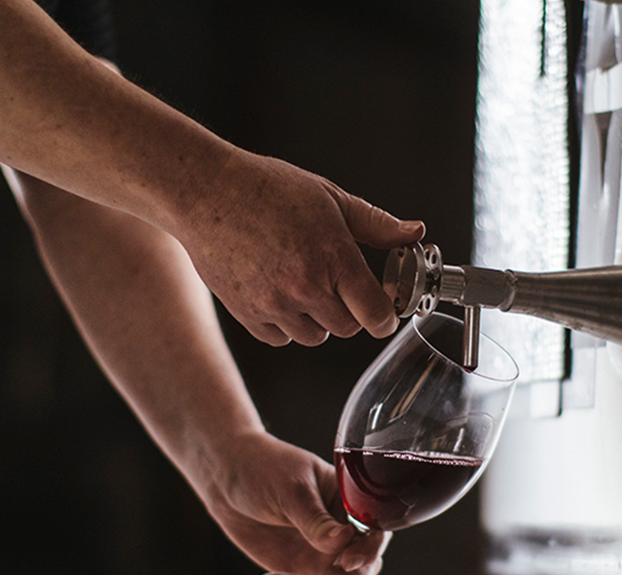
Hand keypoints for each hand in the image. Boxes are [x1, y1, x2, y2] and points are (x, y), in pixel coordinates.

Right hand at [175, 148, 424, 346]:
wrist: (206, 193)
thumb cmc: (268, 189)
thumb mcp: (330, 197)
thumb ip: (377, 224)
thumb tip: (414, 233)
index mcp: (333, 257)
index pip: (375, 313)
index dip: (385, 316)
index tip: (383, 309)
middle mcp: (305, 286)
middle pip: (347, 328)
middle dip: (350, 311)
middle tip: (339, 285)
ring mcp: (275, 304)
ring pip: (314, 336)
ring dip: (317, 319)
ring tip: (303, 283)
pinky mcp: (248, 314)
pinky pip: (281, 338)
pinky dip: (285, 325)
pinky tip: (279, 293)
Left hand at [190, 430, 389, 574]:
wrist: (226, 479)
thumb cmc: (263, 468)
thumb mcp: (291, 489)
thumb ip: (314, 518)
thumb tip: (342, 541)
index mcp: (350, 500)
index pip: (374, 529)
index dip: (368, 549)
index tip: (349, 561)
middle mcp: (344, 528)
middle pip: (367, 561)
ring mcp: (325, 550)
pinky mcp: (304, 567)